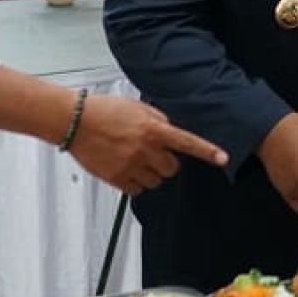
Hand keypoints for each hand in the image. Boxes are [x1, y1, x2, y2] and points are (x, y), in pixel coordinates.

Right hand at [67, 96, 227, 195]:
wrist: (74, 121)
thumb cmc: (103, 110)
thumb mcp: (136, 107)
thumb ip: (157, 119)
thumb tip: (169, 130)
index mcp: (152, 129)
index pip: (187, 142)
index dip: (207, 151)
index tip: (223, 158)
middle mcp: (144, 148)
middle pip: (171, 168)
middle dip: (165, 162)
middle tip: (151, 153)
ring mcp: (131, 165)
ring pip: (155, 181)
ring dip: (150, 173)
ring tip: (133, 158)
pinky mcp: (117, 178)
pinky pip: (137, 190)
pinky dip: (134, 183)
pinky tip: (124, 168)